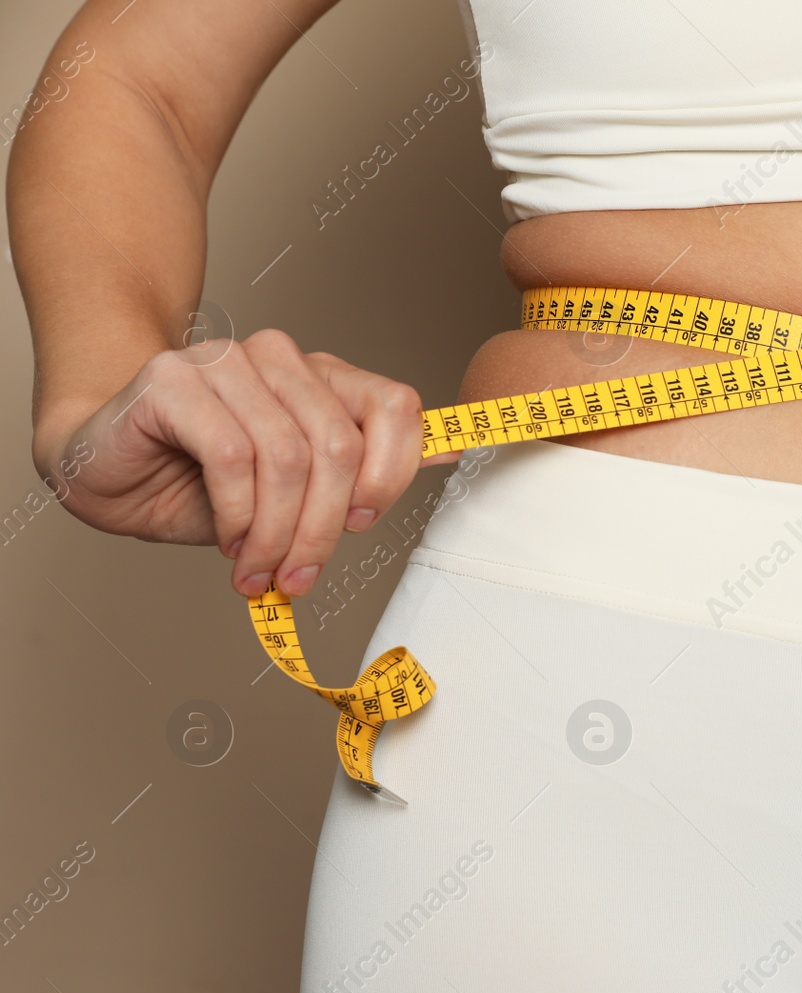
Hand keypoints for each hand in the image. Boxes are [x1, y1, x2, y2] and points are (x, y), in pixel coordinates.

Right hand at [33, 329, 459, 597]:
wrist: (103, 466)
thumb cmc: (198, 479)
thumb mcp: (296, 488)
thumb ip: (365, 468)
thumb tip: (450, 453)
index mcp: (321, 376)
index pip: (396, 407)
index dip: (390, 475)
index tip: (359, 525)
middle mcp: (279, 359)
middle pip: (340, 447)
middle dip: (323, 530)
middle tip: (299, 577)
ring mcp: (226, 361)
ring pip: (289, 457)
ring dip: (278, 534)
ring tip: (259, 571)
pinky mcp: (174, 380)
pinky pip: (234, 457)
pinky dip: (240, 515)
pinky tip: (231, 541)